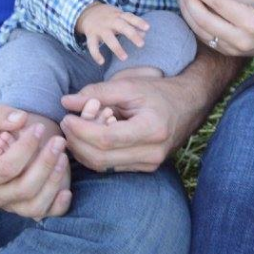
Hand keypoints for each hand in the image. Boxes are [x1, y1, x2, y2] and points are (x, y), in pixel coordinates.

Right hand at [0, 105, 71, 219]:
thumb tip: (21, 119)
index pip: (6, 168)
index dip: (26, 148)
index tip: (39, 128)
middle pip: (24, 189)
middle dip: (45, 163)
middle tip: (59, 141)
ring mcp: (9, 206)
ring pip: (35, 206)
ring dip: (53, 182)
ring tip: (63, 157)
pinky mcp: (24, 209)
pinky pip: (44, 214)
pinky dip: (57, 206)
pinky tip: (66, 190)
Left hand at [59, 76, 191, 171]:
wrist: (188, 105)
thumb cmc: (159, 91)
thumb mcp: (130, 85)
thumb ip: (97, 92)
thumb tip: (66, 102)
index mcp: (151, 129)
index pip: (106, 139)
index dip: (81, 130)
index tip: (67, 117)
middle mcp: (152, 152)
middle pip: (101, 158)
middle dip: (77, 142)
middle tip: (66, 123)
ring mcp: (149, 164)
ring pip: (102, 166)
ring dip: (82, 150)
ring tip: (74, 129)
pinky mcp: (145, 168)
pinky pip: (110, 166)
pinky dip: (94, 154)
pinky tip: (89, 138)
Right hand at [76, 2, 149, 64]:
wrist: (87, 11)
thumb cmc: (109, 17)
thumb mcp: (120, 17)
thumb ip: (132, 25)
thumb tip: (144, 34)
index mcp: (118, 15)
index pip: (130, 17)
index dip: (139, 22)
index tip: (148, 28)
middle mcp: (110, 21)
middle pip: (122, 26)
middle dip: (132, 35)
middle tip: (141, 45)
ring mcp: (100, 28)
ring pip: (108, 38)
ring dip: (117, 48)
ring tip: (125, 58)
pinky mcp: (90, 35)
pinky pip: (92, 45)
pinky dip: (96, 54)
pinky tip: (101, 62)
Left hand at [176, 0, 253, 58]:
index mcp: (250, 20)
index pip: (215, 2)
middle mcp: (240, 38)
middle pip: (203, 18)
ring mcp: (234, 49)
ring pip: (200, 30)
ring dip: (187, 11)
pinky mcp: (229, 53)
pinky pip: (206, 37)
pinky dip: (194, 22)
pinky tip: (190, 9)